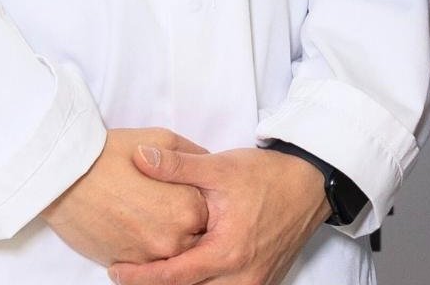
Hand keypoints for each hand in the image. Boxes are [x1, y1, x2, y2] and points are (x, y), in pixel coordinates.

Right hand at [42, 128, 209, 267]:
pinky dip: (143, 248)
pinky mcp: (123, 264)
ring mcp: (146, 256)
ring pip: (169, 253)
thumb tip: (207, 163)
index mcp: (188, 208)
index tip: (182, 190)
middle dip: (182, 221)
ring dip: (163, 237)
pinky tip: (132, 225)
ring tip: (145, 214)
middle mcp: (173, 239)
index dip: (195, 200)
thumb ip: (193, 156)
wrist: (65, 176)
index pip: (210, 212)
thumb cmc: (113, 154)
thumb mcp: (164, 140)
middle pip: (192, 236)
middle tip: (160, 203)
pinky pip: (145, 263)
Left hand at [106, 146, 327, 284]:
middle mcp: (241, 276)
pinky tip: (194, 270)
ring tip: (163, 270)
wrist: (313, 183)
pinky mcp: (265, 282)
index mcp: (226, 252)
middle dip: (158, 284)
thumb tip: (138, 157)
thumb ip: (177, 166)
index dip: (138, 277)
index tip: (116, 269)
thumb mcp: (220, 167)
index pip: (171, 277)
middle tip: (132, 270)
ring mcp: (256, 283)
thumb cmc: (268, 176)